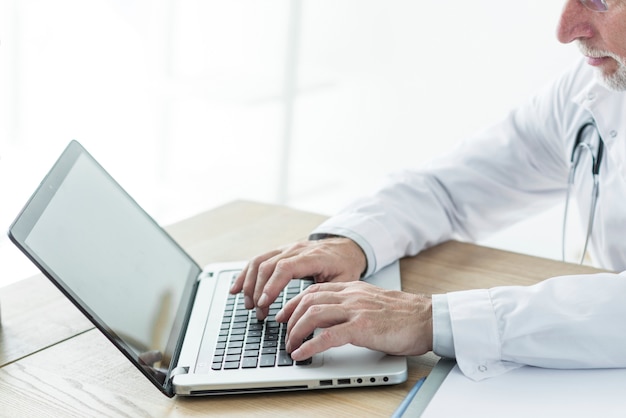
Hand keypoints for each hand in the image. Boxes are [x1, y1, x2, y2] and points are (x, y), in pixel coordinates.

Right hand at [229, 237, 366, 319]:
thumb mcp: (346, 281)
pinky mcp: (280, 251)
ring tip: (248, 305)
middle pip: (268, 266)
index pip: (285, 268)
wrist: (346, 246)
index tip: (264, 303)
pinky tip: (236, 288)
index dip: (272, 285)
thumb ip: (329, 296)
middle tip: (259, 313)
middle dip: (258, 291)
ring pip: (259, 261)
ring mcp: (286, 248)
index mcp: (313, 256)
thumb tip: (316, 319)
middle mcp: (296, 249)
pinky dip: (245, 274)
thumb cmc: (346, 265)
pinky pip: (258, 260)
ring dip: (249, 284)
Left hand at [275, 281, 432, 360]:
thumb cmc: (405, 315)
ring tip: (290, 346)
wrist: (429, 319)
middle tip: (283, 334)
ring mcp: (356, 310)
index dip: (294, 303)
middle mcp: (351, 295)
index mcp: (353, 288)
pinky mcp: (362, 328)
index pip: (314, 290)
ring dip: (296, 332)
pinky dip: (310, 346)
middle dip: (290, 318)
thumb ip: (354, 304)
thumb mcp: (373, 302)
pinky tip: (302, 354)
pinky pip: (327, 336)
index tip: (285, 315)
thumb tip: (335, 318)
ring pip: (313, 315)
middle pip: (308, 301)